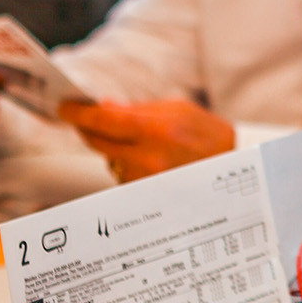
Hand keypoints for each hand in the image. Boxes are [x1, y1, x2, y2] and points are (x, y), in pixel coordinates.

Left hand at [59, 98, 235, 181]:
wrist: (236, 168)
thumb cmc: (210, 135)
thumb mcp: (179, 110)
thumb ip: (138, 108)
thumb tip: (104, 107)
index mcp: (155, 131)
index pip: (102, 121)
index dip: (78, 113)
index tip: (65, 107)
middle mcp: (147, 159)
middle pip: (98, 142)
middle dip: (89, 128)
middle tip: (85, 118)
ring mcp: (146, 181)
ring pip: (109, 159)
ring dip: (113, 147)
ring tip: (139, 141)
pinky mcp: (147, 195)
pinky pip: (123, 174)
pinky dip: (127, 163)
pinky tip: (147, 157)